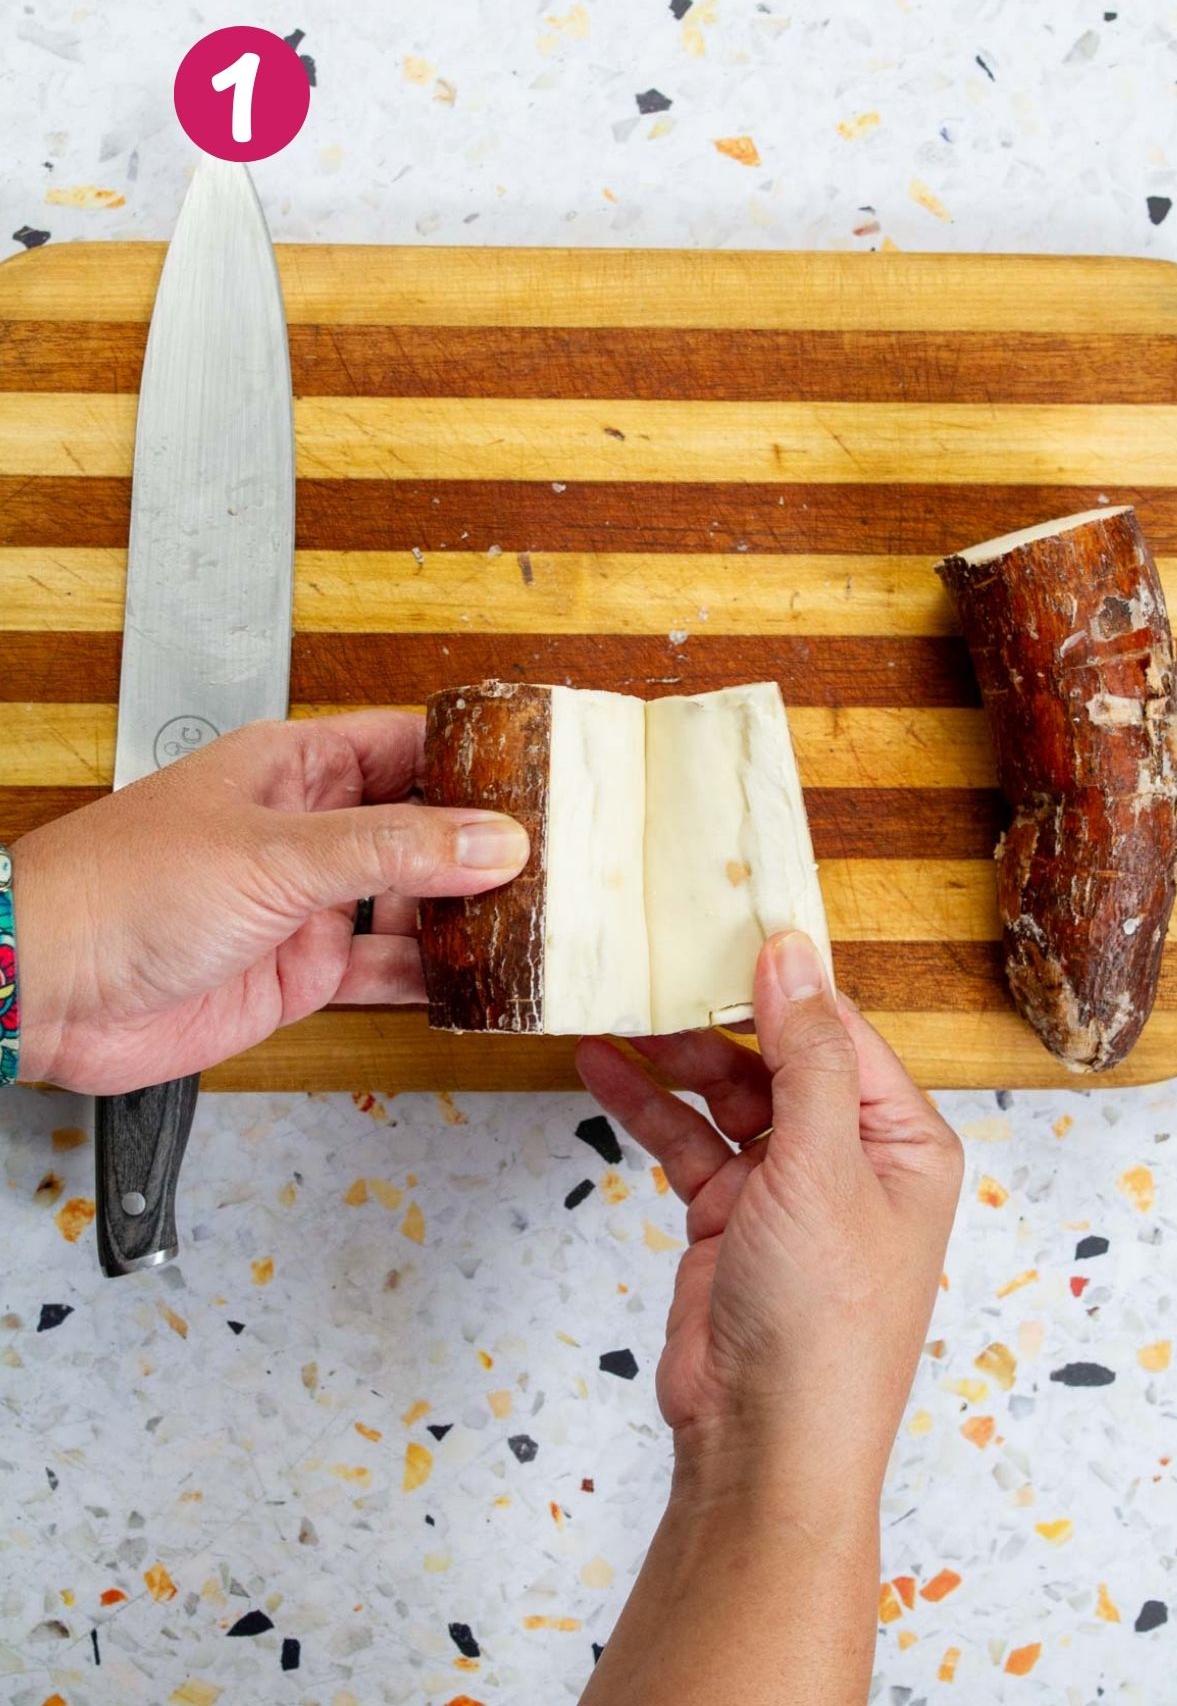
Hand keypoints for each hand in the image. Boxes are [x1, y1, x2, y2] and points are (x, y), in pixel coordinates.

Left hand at [12, 711, 528, 1093]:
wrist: (48, 988)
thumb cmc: (124, 889)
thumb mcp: (277, 854)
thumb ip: (392, 848)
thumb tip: (491, 839)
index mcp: (297, 768)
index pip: (409, 747)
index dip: (477, 760)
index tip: (547, 775)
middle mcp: (307, 832)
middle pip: (420, 829)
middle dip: (485, 847)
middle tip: (565, 862)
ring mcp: (306, 906)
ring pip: (411, 904)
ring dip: (465, 917)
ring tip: (538, 924)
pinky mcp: (298, 973)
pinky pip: (385, 971)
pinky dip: (430, 979)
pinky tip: (476, 981)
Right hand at [577, 931, 962, 1497]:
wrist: (765, 1446)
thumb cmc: (822, 1322)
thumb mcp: (822, 1169)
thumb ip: (805, 1055)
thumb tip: (792, 955)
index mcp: (904, 1140)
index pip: (840, 1032)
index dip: (784, 980)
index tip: (727, 923)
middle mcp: (851, 1156)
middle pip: (779, 1054)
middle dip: (718, 1014)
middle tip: (657, 961)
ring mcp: (787, 1186)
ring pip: (726, 1092)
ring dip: (673, 1056)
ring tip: (616, 1008)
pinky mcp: (730, 1214)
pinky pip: (687, 1140)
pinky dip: (646, 1105)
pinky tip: (600, 1066)